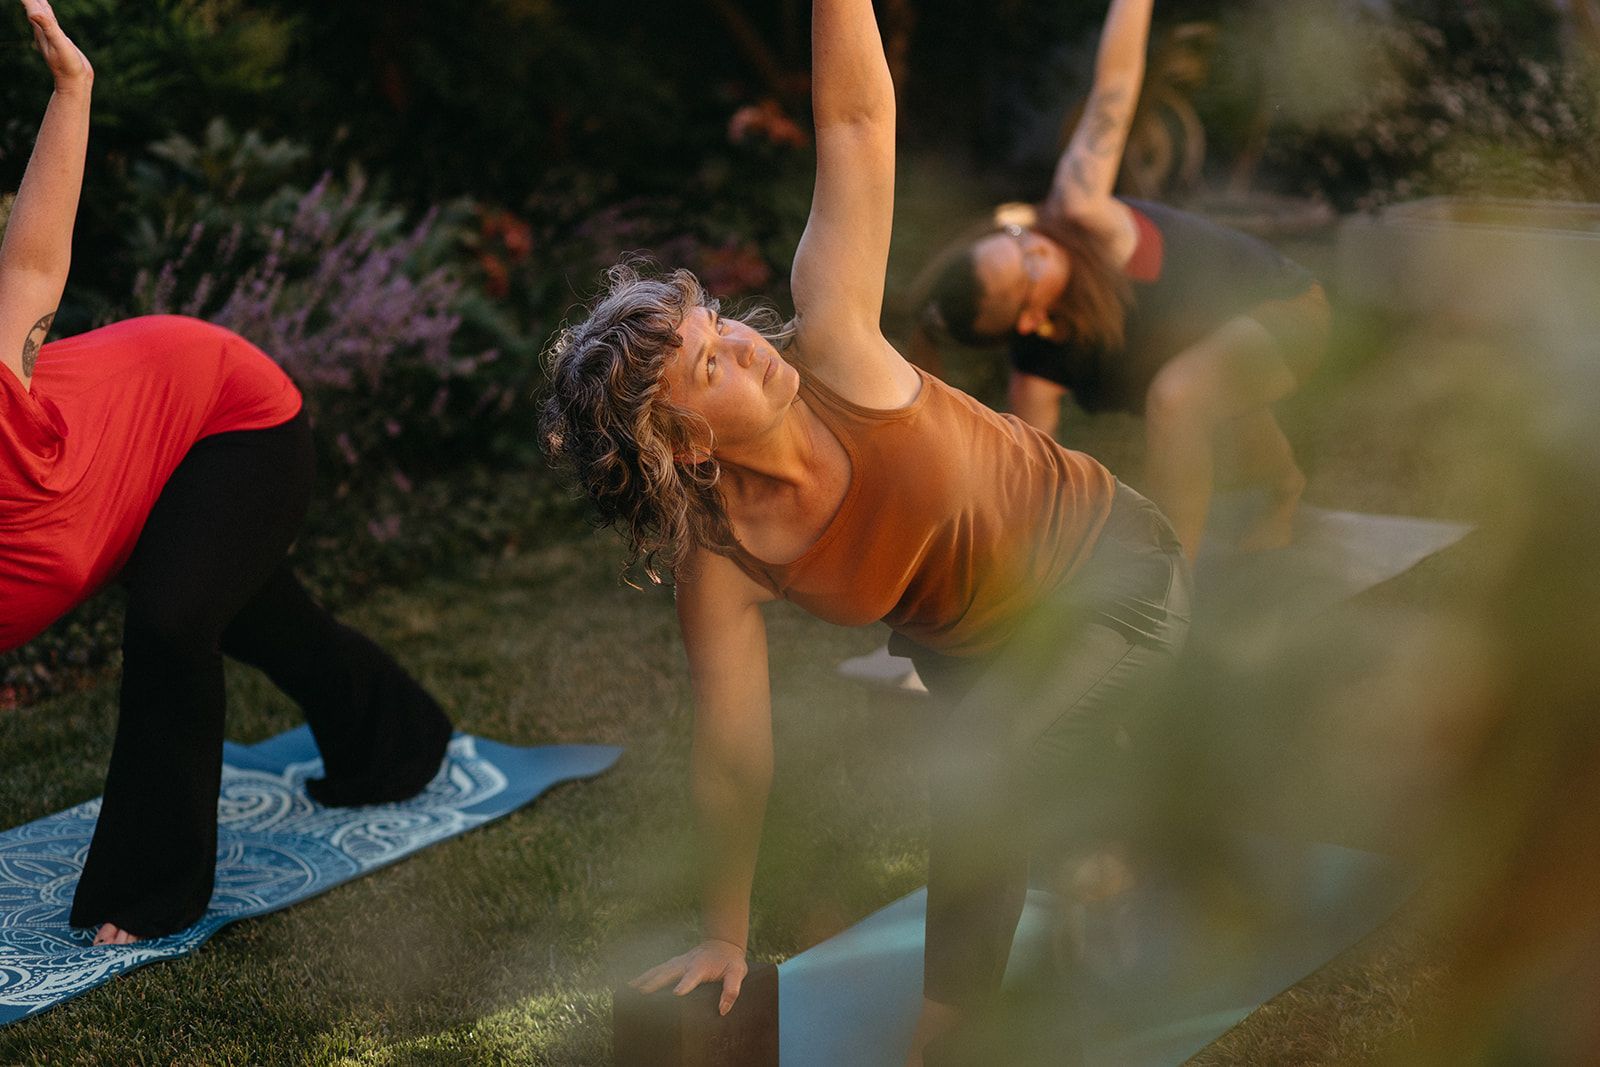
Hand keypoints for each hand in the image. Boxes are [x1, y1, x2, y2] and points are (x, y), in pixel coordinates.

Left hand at [21, 0, 91, 92]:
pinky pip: (50, 21)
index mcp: (41, 29)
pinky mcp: (59, 39)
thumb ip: (48, 27)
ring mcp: (50, 34)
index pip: (31, 7)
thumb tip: (33, 13)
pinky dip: (47, 13)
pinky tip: (48, 12)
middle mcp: (42, 30)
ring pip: (41, 13)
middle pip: (34, 7)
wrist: (75, 82)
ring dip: (38, 3)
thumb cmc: (68, 65)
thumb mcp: (59, 44)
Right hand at [629, 938, 748, 1015]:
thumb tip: (723, 1010)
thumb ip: (731, 990)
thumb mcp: (737, 973)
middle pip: (668, 973)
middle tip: (641, 993)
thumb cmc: (730, 961)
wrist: (723, 943)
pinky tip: (634, 983)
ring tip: (630, 988)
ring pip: (658, 970)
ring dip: (644, 978)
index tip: (676, 993)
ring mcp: (678, 962)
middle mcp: (686, 963)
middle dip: (655, 982)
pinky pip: (657, 969)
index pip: (691, 977)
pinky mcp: (674, 963)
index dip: (684, 985)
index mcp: (701, 967)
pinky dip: (645, 975)